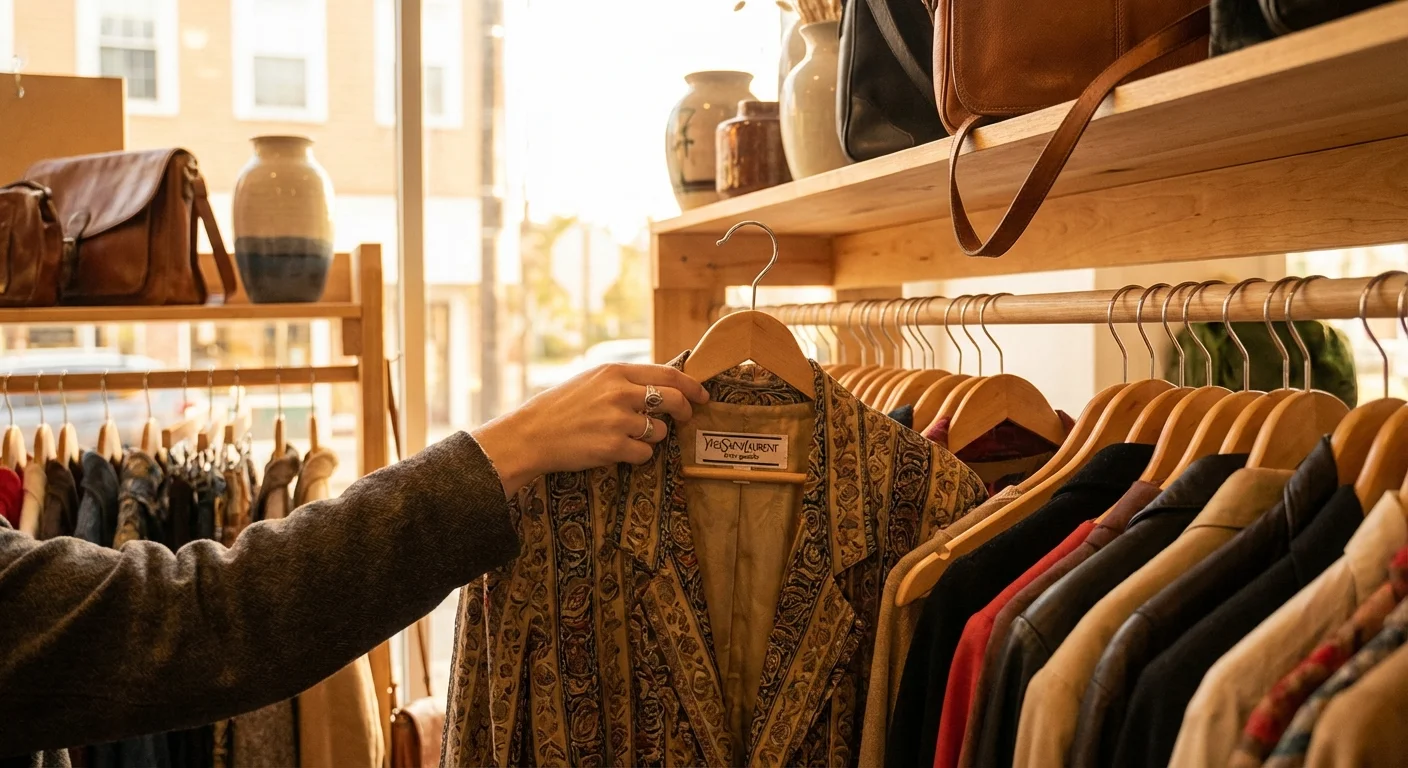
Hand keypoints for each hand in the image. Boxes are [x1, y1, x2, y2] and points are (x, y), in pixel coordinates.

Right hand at [472, 363, 709, 495]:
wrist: (531, 435)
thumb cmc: (559, 408)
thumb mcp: (591, 380)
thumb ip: (623, 380)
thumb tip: (661, 384)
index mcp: (615, 372)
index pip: (668, 373)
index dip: (691, 385)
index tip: (701, 394)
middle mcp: (620, 393)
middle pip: (673, 400)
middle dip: (685, 410)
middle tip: (685, 418)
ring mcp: (618, 420)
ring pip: (659, 430)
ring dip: (652, 436)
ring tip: (628, 436)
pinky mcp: (614, 447)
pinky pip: (644, 454)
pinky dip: (637, 455)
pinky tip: (618, 451)